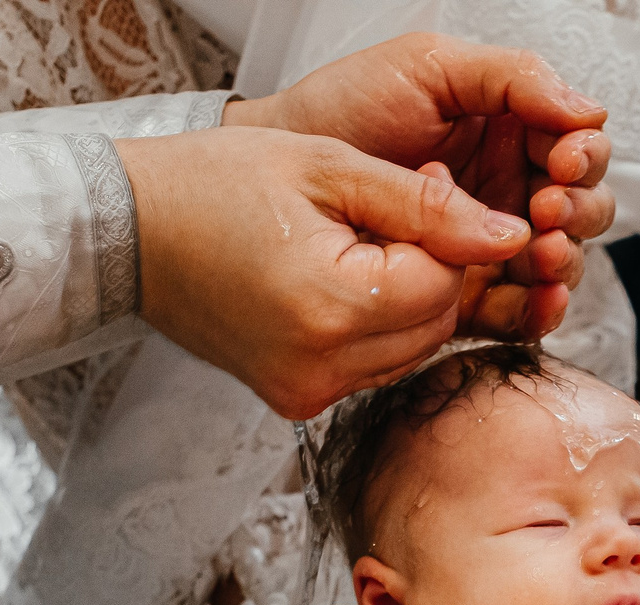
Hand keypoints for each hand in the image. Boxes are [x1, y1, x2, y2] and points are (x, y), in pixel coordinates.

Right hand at [117, 127, 531, 417]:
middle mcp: (322, 368)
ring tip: (354, 248)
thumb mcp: (331, 168)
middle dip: (430, 270)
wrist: (133, 231)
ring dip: (405, 301)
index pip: (446, 285)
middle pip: (435, 324)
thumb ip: (427, 205)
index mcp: (331, 308)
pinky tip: (338, 286)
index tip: (416, 191)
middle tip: (382, 217)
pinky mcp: (298, 402)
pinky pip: (374, 366)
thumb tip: (506, 235)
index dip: (446, 234)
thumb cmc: (216, 185)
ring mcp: (308, 393)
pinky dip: (375, 328)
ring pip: (411, 350)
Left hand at [227, 33, 615, 341]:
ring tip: (542, 255)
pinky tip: (540, 301)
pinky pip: (517, 311)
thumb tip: (588, 111)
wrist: (280, 162)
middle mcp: (508, 189)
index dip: (582, 158)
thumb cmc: (345, 104)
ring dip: (564, 262)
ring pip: (558, 263)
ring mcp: (488, 245)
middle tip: (547, 211)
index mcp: (511, 132)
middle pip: (582, 209)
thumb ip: (512, 79)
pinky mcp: (464, 294)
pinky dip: (538, 311)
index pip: (578, 149)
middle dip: (578, 212)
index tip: (561, 161)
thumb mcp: (430, 68)